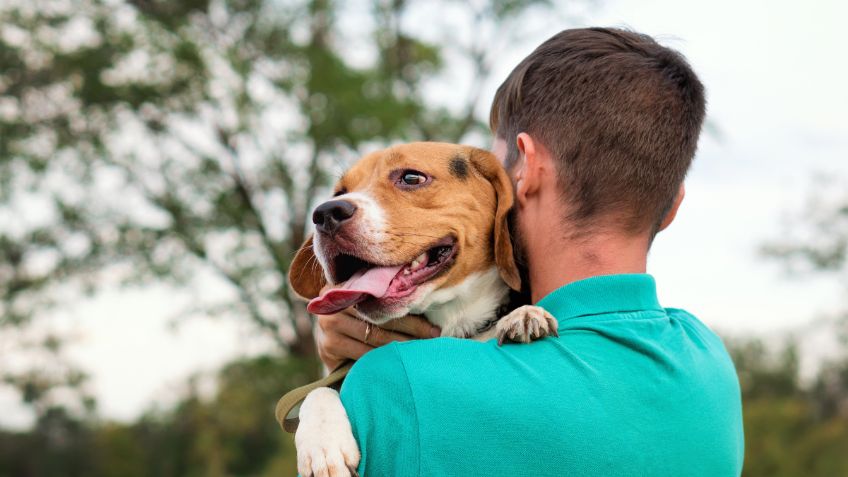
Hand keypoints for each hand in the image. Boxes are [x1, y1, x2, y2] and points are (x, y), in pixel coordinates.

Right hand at [314, 309, 440, 369]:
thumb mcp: (362, 301)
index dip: (408, 311)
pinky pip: (364, 356)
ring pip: (375, 339)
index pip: (382, 299)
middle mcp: (335, 305)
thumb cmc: (353, 317)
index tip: (432, 323)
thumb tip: (424, 297)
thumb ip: (381, 297)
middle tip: (434, 336)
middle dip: (412, 330)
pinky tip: (400, 362)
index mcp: (344, 286)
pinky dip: (384, 360)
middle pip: (381, 320)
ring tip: (422, 350)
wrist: (326, 339)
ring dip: (401, 347)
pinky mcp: (329, 348)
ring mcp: (329, 328)